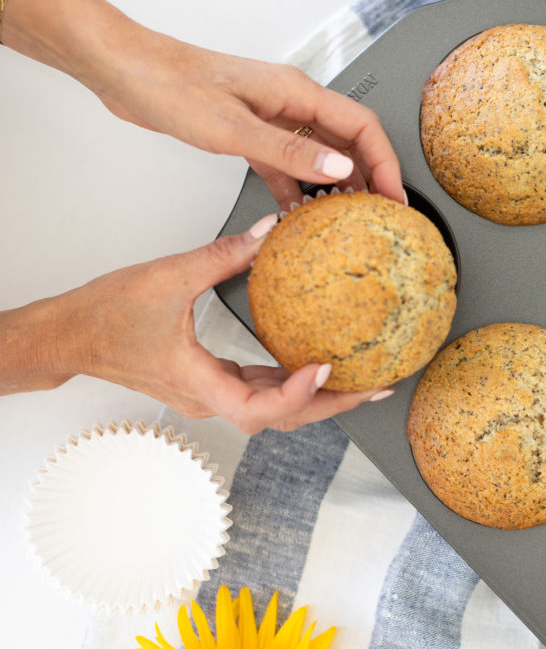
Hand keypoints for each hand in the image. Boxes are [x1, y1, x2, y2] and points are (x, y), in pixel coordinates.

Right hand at [0, 216, 393, 432]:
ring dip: (317, 397)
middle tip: (375, 385)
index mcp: (197, 383)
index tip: (324, 368)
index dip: (295, 394)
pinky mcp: (210, 380)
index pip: (257, 407)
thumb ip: (223, 255)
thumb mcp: (167, 276)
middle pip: (281, 417)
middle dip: (331, 405)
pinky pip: (260, 387)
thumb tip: (270, 232)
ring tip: (361, 379)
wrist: (68, 335)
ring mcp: (210, 393)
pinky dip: (291, 380)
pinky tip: (316, 363)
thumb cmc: (104, 317)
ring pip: (274, 408)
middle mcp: (209, 398)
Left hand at [93, 35, 405, 209]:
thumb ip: (289, 151)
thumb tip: (339, 168)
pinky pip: (287, 162)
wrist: (126, 70)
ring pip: (320, 152)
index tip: (394, 197)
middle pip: (348, 139)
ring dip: (336, 184)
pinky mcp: (251, 131)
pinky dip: (297, 187)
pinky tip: (297, 213)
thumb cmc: (172, 85)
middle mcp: (290, 101)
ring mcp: (271, 116)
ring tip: (346, 218)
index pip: (362, 126)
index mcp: (296, 91)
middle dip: (370, 176)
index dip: (385, 163)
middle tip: (380, 214)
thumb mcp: (233, 128)